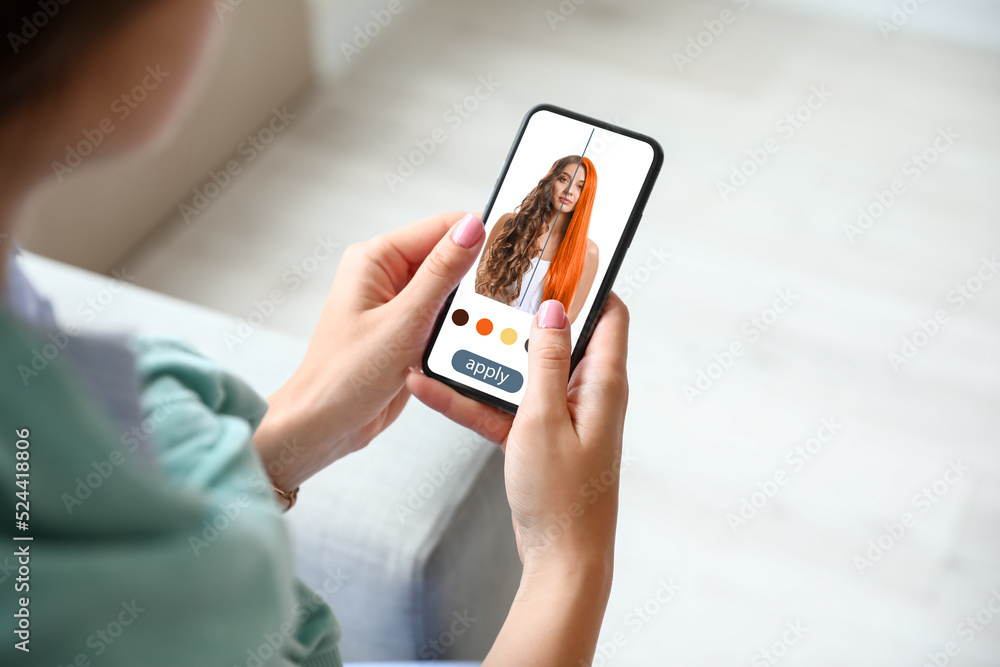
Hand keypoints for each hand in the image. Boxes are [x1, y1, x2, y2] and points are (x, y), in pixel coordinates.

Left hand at [253, 211, 487, 492]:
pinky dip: (460, 327)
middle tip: (509, 293)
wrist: (324, 426)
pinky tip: (472, 340)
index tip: (515, 248)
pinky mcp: (406, 331)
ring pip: (450, 290)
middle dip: (478, 275)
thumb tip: (472, 229)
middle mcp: (384, 276)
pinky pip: (443, 317)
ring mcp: (396, 304)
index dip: (479, 235)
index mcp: (374, 259)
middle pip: (448, 257)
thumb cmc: (343, 377)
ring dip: (470, 306)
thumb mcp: (404, 321)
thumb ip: (442, 273)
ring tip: (490, 321)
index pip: (440, 227)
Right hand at [407, 293, 629, 576]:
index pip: (608, 313)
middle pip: (557, 337)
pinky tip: (432, 388)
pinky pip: (503, 406)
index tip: (556, 257)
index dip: (587, 282)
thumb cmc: (562, 497)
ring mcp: (562, 416)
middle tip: (486, 288)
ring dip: (487, 358)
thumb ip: (543, 362)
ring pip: (522, 372)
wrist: (559, 560)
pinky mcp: (538, 437)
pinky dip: (474, 398)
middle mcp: (587, 393)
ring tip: (447, 335)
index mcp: (602, 382)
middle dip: (521, 314)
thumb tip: (551, 309)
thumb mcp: (543, 420)